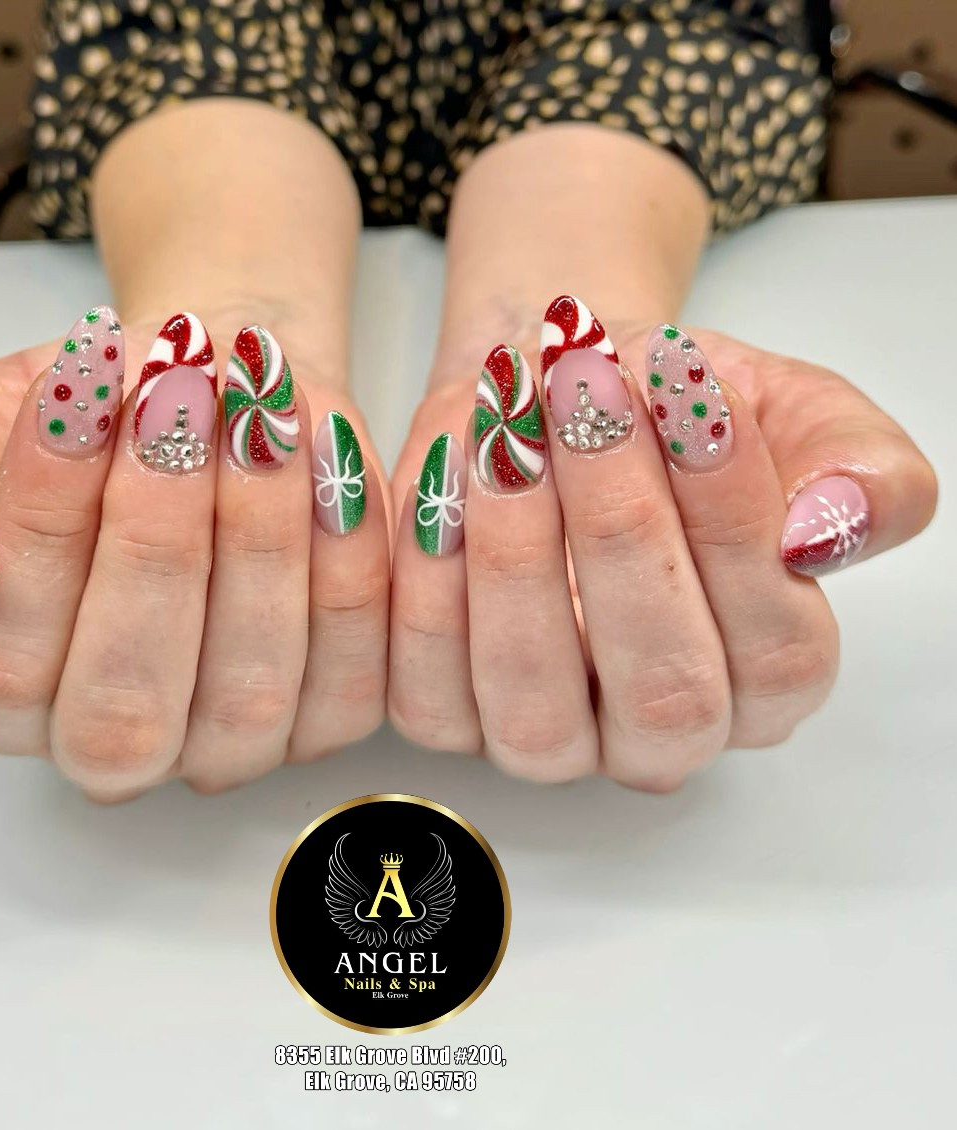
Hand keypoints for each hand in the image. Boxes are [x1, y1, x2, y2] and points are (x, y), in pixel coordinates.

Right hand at [0, 308, 390, 798]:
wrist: (210, 395)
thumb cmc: (92, 418)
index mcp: (6, 697)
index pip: (5, 661)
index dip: (42, 528)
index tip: (73, 399)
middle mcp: (118, 745)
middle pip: (131, 703)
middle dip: (155, 541)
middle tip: (171, 406)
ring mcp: (231, 744)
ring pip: (253, 689)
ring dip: (260, 540)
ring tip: (254, 415)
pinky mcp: (329, 712)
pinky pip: (353, 664)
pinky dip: (346, 554)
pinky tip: (323, 453)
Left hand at [387, 298, 936, 790]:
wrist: (555, 394)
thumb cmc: (672, 414)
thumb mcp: (793, 413)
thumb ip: (859, 469)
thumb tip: (828, 530)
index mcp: (766, 681)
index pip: (777, 651)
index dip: (736, 526)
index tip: (696, 399)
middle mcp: (659, 733)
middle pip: (660, 690)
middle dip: (622, 531)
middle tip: (594, 399)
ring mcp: (548, 739)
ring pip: (532, 701)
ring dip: (519, 556)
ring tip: (513, 433)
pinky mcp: (448, 715)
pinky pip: (428, 683)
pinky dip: (430, 579)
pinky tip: (447, 477)